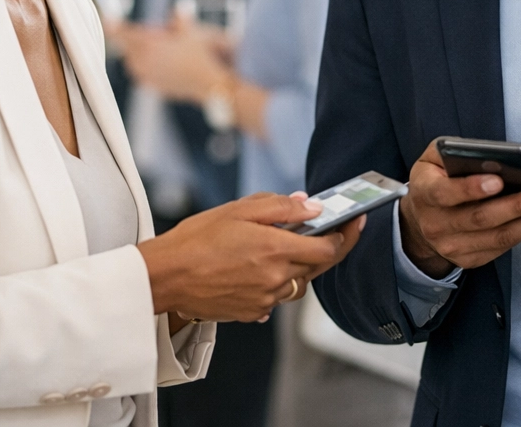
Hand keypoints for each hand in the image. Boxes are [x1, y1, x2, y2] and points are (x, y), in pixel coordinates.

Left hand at [119, 17, 228, 103]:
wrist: (207, 83)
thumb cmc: (199, 56)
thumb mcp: (190, 33)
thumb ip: (180, 19)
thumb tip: (180, 7)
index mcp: (149, 44)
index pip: (124, 33)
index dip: (114, 26)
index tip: (107, 20)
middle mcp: (143, 60)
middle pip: (128, 46)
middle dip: (136, 40)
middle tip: (158, 38)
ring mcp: (145, 74)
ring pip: (132, 60)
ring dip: (139, 54)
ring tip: (162, 52)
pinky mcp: (150, 85)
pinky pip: (141, 73)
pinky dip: (146, 67)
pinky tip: (164, 66)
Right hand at [137, 192, 363, 322]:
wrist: (164, 277)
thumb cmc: (196, 240)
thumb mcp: (240, 209)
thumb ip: (281, 207)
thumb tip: (312, 206)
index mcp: (276, 250)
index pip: (328, 248)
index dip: (346, 235)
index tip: (356, 222)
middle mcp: (276, 279)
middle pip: (318, 267)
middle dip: (327, 248)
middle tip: (330, 231)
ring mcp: (265, 300)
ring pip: (299, 284)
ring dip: (301, 266)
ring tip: (287, 246)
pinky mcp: (252, 312)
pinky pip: (278, 298)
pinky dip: (278, 282)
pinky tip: (262, 267)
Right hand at [397, 139, 520, 276]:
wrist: (421, 219)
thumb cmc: (435, 179)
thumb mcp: (434, 158)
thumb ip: (454, 151)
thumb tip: (490, 155)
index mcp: (425, 194)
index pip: (445, 193)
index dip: (471, 188)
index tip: (498, 180)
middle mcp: (436, 225)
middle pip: (480, 218)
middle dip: (516, 206)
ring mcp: (453, 246)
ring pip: (497, 237)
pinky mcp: (470, 259)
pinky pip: (503, 246)